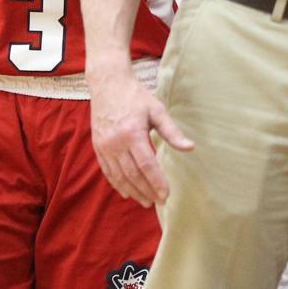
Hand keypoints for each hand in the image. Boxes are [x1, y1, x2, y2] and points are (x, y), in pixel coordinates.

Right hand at [88, 66, 192, 206]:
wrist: (108, 85)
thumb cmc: (136, 97)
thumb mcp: (158, 110)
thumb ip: (172, 131)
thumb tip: (190, 147)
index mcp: (132, 133)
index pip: (146, 164)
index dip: (156, 181)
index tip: (166, 194)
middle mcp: (115, 143)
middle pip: (132, 174)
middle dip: (145, 190)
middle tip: (158, 203)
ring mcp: (104, 146)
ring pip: (118, 175)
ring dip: (132, 191)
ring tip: (145, 201)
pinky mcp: (97, 147)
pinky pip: (107, 170)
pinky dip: (117, 183)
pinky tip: (126, 192)